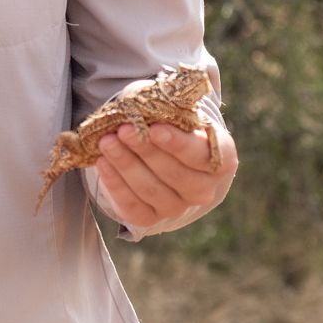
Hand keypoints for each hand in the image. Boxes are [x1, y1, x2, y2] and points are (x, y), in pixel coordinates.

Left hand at [93, 118, 236, 228]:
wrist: (163, 150)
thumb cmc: (172, 123)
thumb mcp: (175, 109)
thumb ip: (165, 106)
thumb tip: (138, 104)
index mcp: (221, 158)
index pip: (201, 155)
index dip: (178, 143)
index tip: (154, 128)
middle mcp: (205, 188)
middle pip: (175, 174)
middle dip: (145, 150)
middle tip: (123, 130)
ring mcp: (179, 206)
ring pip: (152, 191)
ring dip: (126, 165)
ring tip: (106, 142)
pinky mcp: (153, 217)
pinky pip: (134, 207)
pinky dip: (115, 186)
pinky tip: (102, 163)